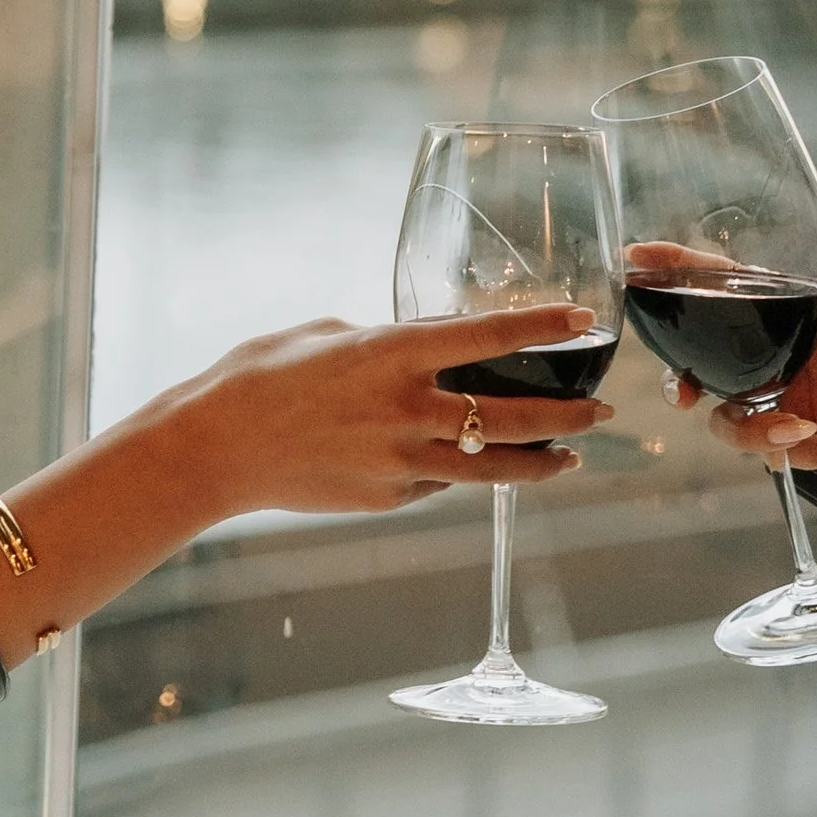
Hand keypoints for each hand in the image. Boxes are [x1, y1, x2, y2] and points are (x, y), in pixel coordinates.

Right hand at [175, 308, 609, 519]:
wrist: (215, 448)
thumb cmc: (259, 377)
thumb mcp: (326, 336)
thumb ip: (384, 342)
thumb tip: (421, 347)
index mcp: (391, 354)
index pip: (487, 336)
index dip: (542, 326)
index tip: (584, 318)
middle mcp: (407, 409)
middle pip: (513, 416)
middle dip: (568, 414)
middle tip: (602, 409)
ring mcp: (401, 461)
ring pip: (494, 469)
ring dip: (541, 462)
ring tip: (569, 457)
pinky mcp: (389, 498)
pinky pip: (440, 484)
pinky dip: (459, 473)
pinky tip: (468, 466)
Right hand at [690, 272, 816, 471]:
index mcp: (777, 315)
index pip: (716, 284)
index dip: (673, 268)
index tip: (637, 257)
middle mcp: (762, 356)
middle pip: (695, 368)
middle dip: (676, 386)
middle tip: (683, 396)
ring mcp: (771, 397)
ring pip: (729, 423)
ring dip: (759, 434)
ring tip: (807, 431)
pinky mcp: (791, 435)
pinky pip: (776, 455)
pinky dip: (808, 456)